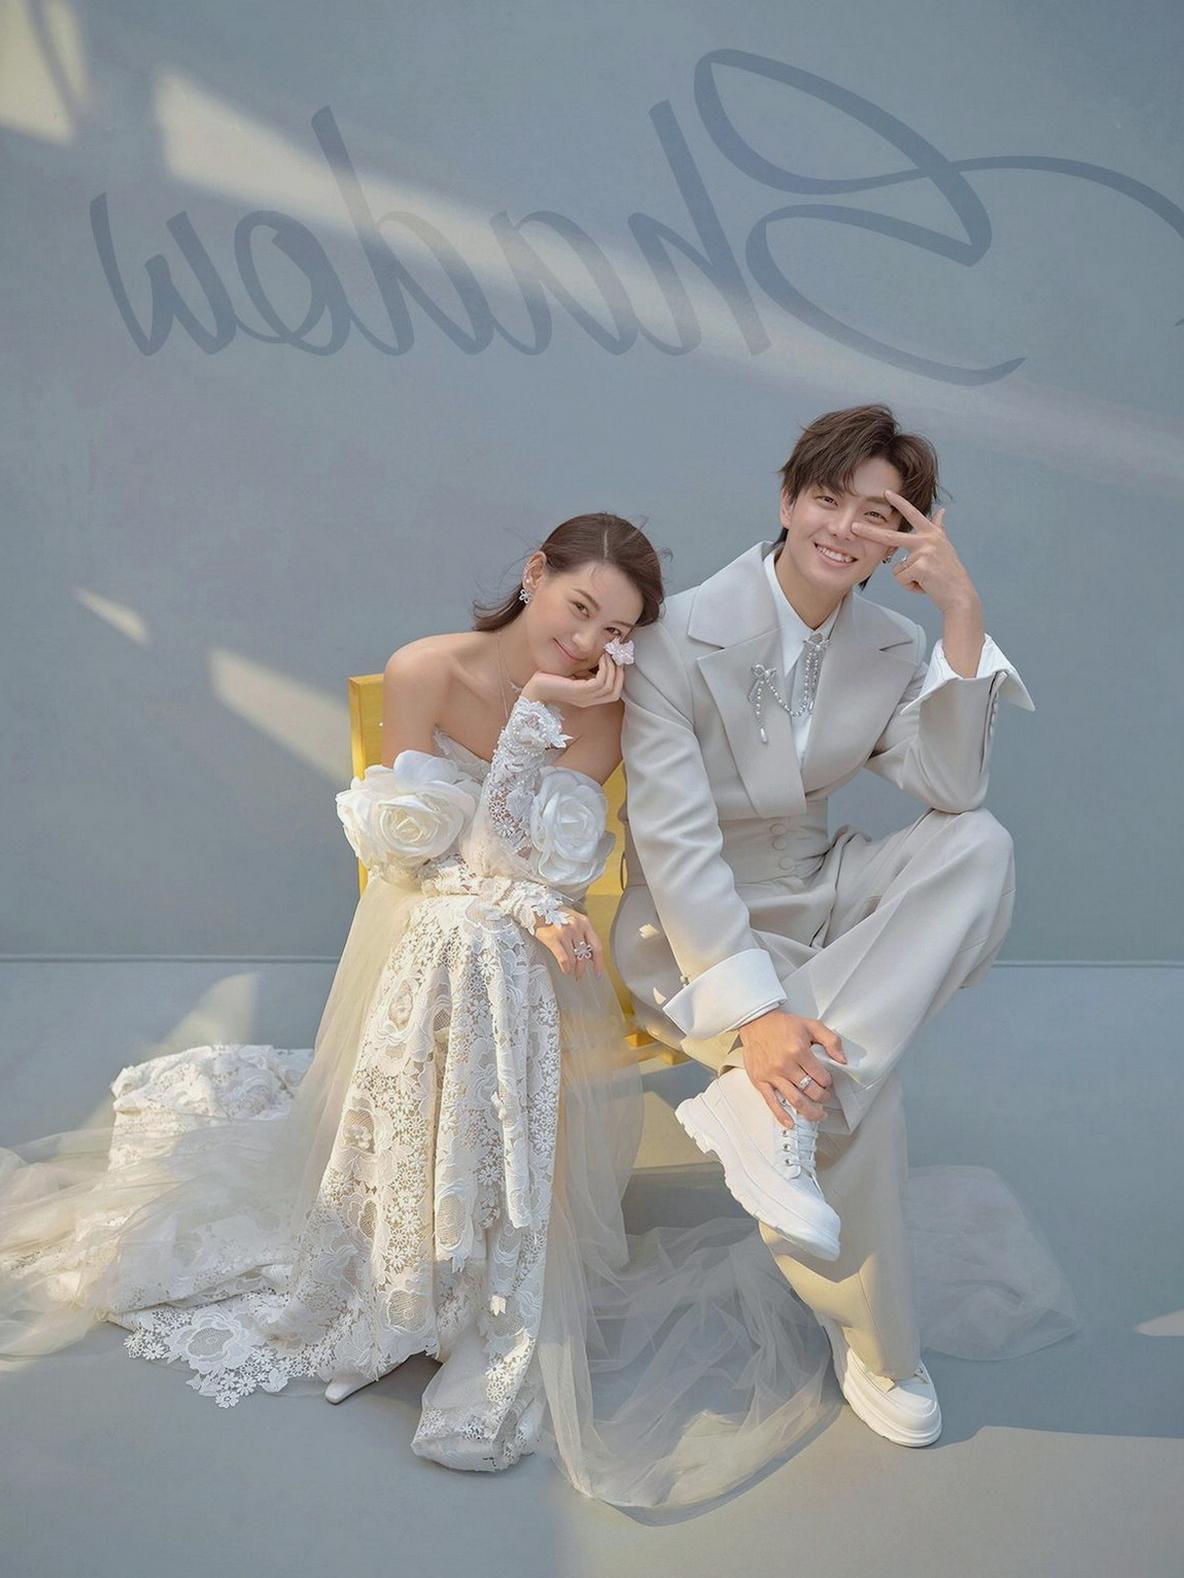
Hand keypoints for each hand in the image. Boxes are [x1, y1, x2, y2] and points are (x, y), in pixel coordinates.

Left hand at [521, 650, 626, 709]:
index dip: (619, 677)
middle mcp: (588, 701)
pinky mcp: (578, 691)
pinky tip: (600, 658)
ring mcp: (584, 697)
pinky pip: (599, 682)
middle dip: (618, 673)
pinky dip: (604, 669)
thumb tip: (603, 658)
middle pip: (614, 691)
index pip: (613, 693)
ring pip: (609, 686)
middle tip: (615, 656)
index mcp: (589, 699)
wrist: (535, 688)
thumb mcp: (575, 675)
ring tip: (607, 655)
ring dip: (612, 668)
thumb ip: (588, 671)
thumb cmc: (552, 679)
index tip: (617, 661)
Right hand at [532, 909, 604, 980]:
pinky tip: (564, 969)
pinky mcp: (553, 938)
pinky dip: (565, 967)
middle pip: (584, 954)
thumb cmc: (553, 913)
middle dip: (582, 968)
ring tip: (569, 971)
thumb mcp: (572, 920)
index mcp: (584, 922)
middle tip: (579, 974)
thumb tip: (590, 954)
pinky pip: (563, 959)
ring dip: (572, 968)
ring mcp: (565, 932)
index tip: (598, 973)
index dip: (599, 962)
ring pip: (574, 959)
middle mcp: (576, 926)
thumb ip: (582, 934)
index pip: (597, 946)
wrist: (534, 906)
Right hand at [736, 1009, 846, 1125]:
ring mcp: (772, 1075)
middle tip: (826, 1098)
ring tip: (818, 1115)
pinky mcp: (760, 1080)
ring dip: (809, 1112)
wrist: (756, 1022)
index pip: (821, 1076)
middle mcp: (785, 1065)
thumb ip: (831, 1040)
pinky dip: (782, 1116)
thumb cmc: (783, 1025)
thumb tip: (842, 1060)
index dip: (828, 1082)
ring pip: (795, 1100)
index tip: (828, 1082)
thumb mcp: (811, 1025)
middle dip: (823, 1098)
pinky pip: (772, 1102)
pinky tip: (790, 1123)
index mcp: (799, 1051)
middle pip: (810, 1090)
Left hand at [852, 491, 980, 615]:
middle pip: (891, 537)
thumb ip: (938, 528)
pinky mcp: (920, 567)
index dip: (899, 502)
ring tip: (925, 579)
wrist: (959, 594)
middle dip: (870, 532)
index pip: (912, 514)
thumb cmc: (948, 573)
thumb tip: (941, 510)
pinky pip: (901, 578)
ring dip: (908, 578)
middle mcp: (928, 539)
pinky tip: (924, 585)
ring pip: (897, 568)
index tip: (886, 492)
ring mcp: (924, 552)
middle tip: (853, 527)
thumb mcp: (944, 546)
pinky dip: (910, 586)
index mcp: (931, 533)